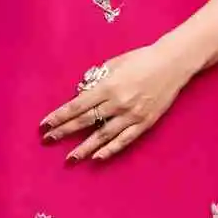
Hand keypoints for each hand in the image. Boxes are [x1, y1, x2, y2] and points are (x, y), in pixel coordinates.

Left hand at [39, 42, 191, 162]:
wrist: (172, 64)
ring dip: (85, 148)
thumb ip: (97, 78)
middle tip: (49, 140)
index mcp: (108, 86)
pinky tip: (97, 158)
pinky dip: (110, 150)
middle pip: (86, 121)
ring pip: (103, 135)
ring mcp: (132, 115)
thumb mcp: (115, 63)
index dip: (60, 116)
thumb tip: (81, 93)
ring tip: (70, 158)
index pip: (78, 105)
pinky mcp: (144, 123)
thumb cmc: (142, 59)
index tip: (45, 124)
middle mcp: (118, 103)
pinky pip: (124, 140)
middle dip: (65, 131)